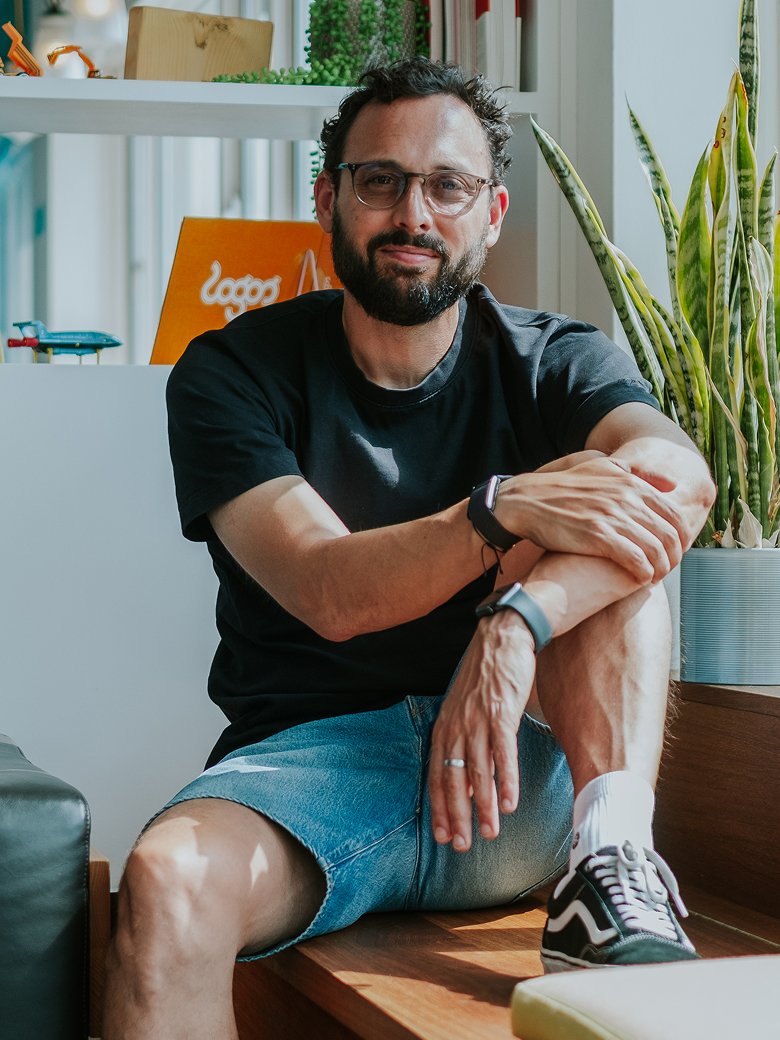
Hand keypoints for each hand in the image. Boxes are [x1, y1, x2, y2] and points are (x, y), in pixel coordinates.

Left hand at [428, 613, 536, 851]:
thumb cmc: (486, 677)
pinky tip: (509, 803)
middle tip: (461, 846)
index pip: (436, 775)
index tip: (441, 835)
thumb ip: (465, 746)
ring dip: (483, 806)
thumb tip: (468, 784)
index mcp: (445, 727)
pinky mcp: (502, 714)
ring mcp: (479, 721)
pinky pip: (504, 754)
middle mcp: (457, 727)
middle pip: (453, 779)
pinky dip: (506, 780)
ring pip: (478, 773)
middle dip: (456, 816)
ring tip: (489, 834)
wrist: (503, 637)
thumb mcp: (466, 710)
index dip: (439, 807)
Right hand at [495, 455, 685, 583]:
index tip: (673, 551)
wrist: (526, 501)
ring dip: (661, 568)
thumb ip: (638, 472)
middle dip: (674, 556)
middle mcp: (627, 497)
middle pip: (669, 534)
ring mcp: (613, 516)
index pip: (673, 513)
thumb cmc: (562, 486)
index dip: (680, 537)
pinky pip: (635, 559)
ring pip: (655, 550)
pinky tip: (641, 580)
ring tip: (655, 577)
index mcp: (631, 482)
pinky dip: (644, 573)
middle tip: (667, 568)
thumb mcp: (601, 466)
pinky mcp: (598, 536)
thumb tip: (671, 485)